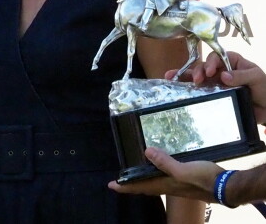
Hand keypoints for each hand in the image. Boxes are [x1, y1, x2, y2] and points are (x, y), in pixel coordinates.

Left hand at [108, 147, 222, 202]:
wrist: (227, 187)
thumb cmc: (205, 179)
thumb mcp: (184, 170)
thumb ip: (166, 163)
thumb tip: (146, 152)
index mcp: (166, 185)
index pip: (141, 187)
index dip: (125, 186)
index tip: (111, 185)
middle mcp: (169, 186)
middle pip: (145, 187)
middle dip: (131, 185)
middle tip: (118, 182)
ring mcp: (178, 184)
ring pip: (154, 183)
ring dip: (143, 180)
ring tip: (134, 174)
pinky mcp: (185, 180)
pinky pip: (164, 178)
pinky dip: (157, 174)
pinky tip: (159, 168)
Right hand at [164, 51, 265, 123]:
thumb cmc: (264, 89)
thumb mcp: (257, 78)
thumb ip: (242, 75)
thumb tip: (224, 76)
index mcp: (231, 60)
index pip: (217, 56)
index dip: (211, 63)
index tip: (211, 73)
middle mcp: (220, 68)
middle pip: (204, 65)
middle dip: (198, 71)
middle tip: (198, 80)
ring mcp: (214, 81)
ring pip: (196, 75)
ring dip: (186, 75)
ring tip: (173, 77)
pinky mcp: (211, 92)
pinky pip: (196, 87)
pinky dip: (184, 84)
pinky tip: (172, 82)